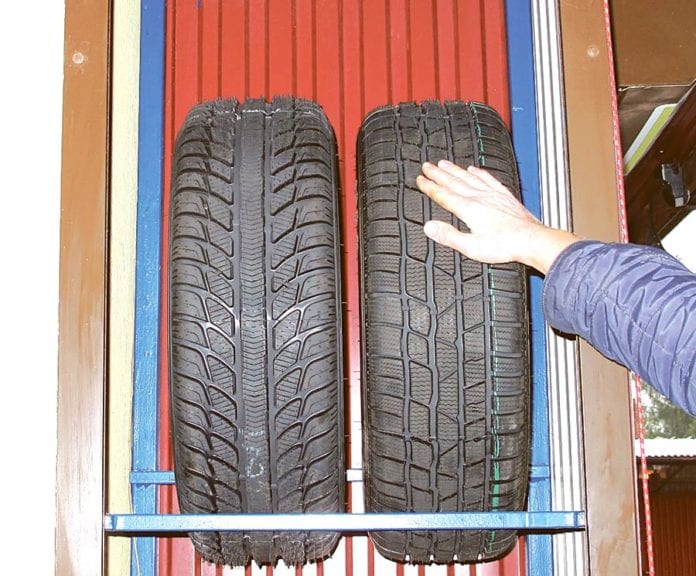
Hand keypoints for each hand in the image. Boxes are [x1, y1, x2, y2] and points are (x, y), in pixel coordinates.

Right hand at [416, 160, 577, 273]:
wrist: (531, 240)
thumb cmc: (504, 246)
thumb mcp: (471, 247)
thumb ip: (449, 236)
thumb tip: (429, 227)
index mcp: (469, 209)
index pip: (444, 195)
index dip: (430, 187)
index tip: (421, 180)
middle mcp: (480, 198)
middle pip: (454, 182)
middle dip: (438, 174)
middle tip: (427, 166)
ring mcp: (493, 195)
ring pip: (469, 177)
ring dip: (455, 170)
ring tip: (444, 163)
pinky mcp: (504, 196)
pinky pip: (488, 179)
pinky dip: (479, 172)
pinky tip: (474, 169)